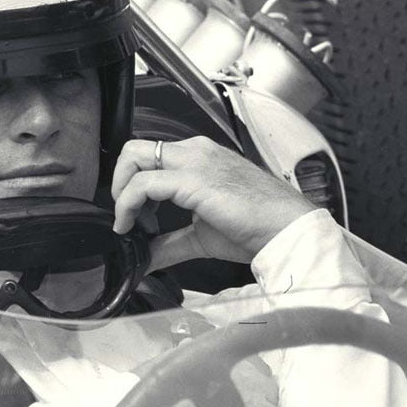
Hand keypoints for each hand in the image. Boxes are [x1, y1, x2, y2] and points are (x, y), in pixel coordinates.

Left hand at [111, 136, 314, 264]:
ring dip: (121, 192)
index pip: (150, 156)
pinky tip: (133, 226)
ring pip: (134, 157)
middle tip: (126, 215)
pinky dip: (128, 205)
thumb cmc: (257, 227)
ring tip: (130, 223)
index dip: (133, 185)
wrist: (287, 230)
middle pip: (135, 149)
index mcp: (199, 157)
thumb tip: (145, 258)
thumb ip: (170, 243)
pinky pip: (143, 183)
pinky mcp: (193, 179)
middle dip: (119, 181)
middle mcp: (194, 151)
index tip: (137, 217)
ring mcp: (194, 161)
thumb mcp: (202, 235)